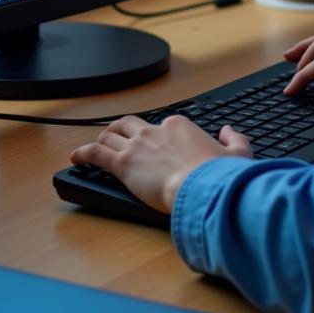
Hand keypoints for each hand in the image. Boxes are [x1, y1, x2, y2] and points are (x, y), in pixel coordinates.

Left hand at [70, 116, 252, 213]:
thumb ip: (234, 139)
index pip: (162, 125)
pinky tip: (76, 158)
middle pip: (130, 124)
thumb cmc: (219, 175)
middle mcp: (155, 130)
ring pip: (111, 136)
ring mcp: (137, 146)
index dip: (156, 135)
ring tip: (95, 146)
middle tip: (116, 138)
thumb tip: (229, 132)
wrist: (202, 187)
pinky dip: (84, 153)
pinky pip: (96, 154)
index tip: (156, 146)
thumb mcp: (237, 154)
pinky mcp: (123, 164)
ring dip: (102, 140)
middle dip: (121, 130)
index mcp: (179, 126)